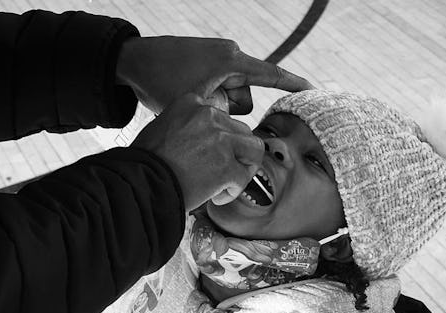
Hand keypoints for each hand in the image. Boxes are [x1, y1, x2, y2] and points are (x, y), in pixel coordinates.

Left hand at [116, 36, 312, 113]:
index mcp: (231, 61)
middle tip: (199, 108)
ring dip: (213, 105)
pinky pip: (217, 86)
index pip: (272, 75)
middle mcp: (229, 55)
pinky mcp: (206, 61)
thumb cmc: (160, 82)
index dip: (293, 86)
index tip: (312, 93)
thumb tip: (233, 125)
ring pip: (228, 95)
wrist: (133, 61)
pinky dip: (207, 97)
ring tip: (187, 100)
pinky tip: (185, 95)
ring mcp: (217, 57)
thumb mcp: (196, 105)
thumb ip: (222, 116)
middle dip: (226, 109)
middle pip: (243, 96)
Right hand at [131, 93, 263, 210]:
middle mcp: (208, 116)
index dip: (220, 139)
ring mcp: (220, 140)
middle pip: (242, 131)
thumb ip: (188, 126)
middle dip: (235, 154)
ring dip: (243, 168)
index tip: (208, 155)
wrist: (139, 184)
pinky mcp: (226, 166)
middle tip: (219, 172)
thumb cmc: (145, 162)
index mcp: (191, 102)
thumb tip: (210, 141)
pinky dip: (231, 192)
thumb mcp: (162, 128)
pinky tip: (214, 197)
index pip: (222, 117)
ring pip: (254, 150)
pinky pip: (243, 178)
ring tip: (225, 182)